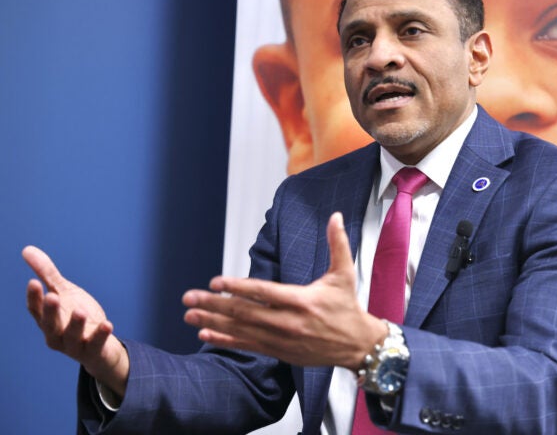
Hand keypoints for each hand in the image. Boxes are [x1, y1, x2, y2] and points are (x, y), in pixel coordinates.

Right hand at [23, 246, 128, 396]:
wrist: (99, 346)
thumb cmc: (75, 316)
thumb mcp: (64, 292)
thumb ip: (47, 274)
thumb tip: (27, 250)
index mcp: (48, 320)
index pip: (36, 310)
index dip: (34, 298)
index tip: (33, 282)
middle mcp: (57, 334)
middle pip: (50, 325)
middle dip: (51, 311)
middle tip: (52, 296)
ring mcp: (74, 345)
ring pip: (72, 337)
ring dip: (75, 325)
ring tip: (80, 311)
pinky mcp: (93, 351)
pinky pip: (96, 345)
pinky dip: (100, 336)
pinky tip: (107, 324)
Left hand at [183, 212, 387, 369]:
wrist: (358, 345)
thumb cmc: (348, 307)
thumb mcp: (344, 274)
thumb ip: (337, 243)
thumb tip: (336, 216)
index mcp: (302, 300)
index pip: (263, 292)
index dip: (238, 287)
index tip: (215, 282)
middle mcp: (288, 322)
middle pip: (245, 312)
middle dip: (214, 304)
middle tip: (189, 297)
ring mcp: (282, 339)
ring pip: (242, 330)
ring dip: (213, 322)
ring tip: (189, 315)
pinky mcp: (280, 351)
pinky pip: (248, 345)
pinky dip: (226, 339)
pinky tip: (206, 334)